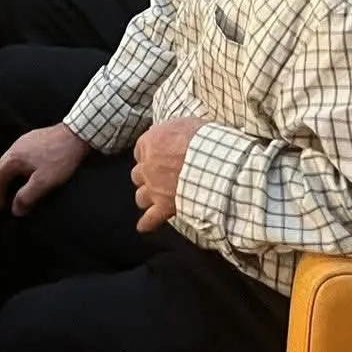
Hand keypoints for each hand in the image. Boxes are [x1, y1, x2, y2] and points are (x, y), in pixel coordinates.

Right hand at [0, 123, 89, 215]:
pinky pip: (20, 156)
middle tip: (2, 200)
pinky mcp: (35, 139)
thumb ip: (27, 196)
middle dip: (0, 186)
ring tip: (13, 189)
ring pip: (10, 161)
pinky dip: (19, 169)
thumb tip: (15, 210)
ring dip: (9, 177)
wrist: (76, 134)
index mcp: (14, 157)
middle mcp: (15, 146)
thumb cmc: (60, 158)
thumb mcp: (43, 182)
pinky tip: (27, 174)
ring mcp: (25, 140)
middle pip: (1, 168)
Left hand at [132, 117, 202, 231]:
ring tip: (155, 199)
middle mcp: (147, 166)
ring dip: (147, 197)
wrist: (212, 162)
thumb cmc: (203, 140)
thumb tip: (176, 133)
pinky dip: (147, 223)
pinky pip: (150, 219)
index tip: (157, 157)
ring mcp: (154, 188)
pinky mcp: (164, 206)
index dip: (149, 155)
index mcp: (150, 143)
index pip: (140, 150)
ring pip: (141, 196)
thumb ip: (175, 131)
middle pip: (138, 174)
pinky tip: (143, 227)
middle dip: (147, 177)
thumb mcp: (187, 124)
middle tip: (158, 178)